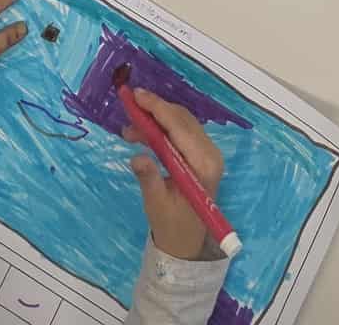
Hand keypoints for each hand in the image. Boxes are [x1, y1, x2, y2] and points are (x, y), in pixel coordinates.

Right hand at [125, 90, 225, 260]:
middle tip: (129, 105)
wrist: (186, 242)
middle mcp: (210, 154)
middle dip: (154, 110)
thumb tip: (138, 157)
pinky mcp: (201, 154)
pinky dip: (161, 128)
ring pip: (180, 123)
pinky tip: (142, 134)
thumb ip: (149, 178)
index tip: (136, 95)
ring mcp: (207, 152)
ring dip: (155, 120)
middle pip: (181, 120)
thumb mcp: (156, 204)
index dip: (157, 108)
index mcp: (203, 165)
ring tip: (129, 130)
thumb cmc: (171, 225)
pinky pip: (181, 131)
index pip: (180, 128)